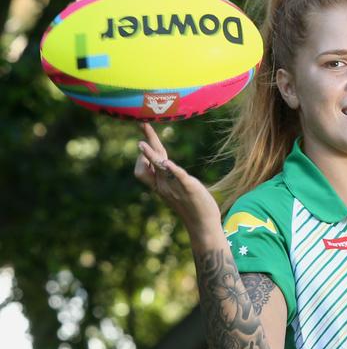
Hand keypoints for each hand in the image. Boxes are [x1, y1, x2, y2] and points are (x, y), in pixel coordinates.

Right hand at [134, 122, 220, 244]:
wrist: (202, 224)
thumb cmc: (191, 204)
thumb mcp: (175, 187)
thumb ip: (168, 174)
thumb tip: (161, 161)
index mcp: (160, 183)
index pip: (145, 164)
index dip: (145, 150)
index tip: (145, 133)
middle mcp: (163, 184)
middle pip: (147, 162)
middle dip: (145, 143)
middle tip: (143, 123)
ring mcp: (175, 187)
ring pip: (158, 169)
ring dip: (151, 156)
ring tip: (142, 144)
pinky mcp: (189, 188)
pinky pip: (179, 177)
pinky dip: (172, 169)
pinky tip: (167, 163)